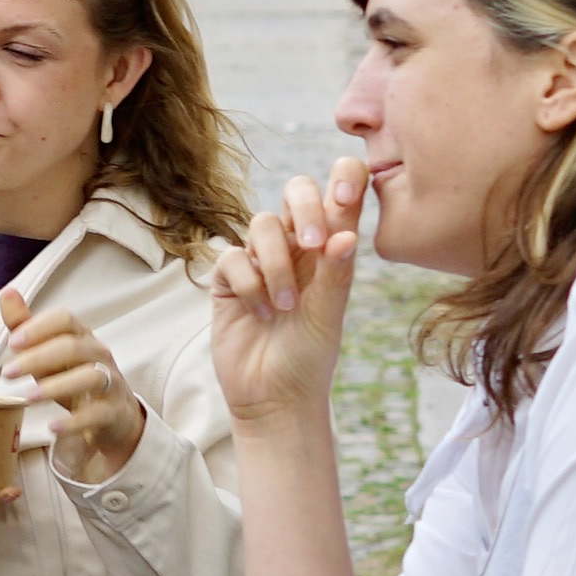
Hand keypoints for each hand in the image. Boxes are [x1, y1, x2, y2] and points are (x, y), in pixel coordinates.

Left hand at [0, 285, 148, 485]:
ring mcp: (109, 382)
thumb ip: (26, 326)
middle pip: (73, 347)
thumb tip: (7, 293)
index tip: (13, 342)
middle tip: (8, 373)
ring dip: (56, 386)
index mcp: (81, 336)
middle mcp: (98, 355)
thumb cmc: (73, 376)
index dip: (39, 328)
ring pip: (90, 376)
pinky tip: (53, 427)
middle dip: (38, 357)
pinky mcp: (112, 411)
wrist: (113, 415)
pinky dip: (74, 421)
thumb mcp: (47, 352)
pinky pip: (97, 414)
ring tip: (28, 398)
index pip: (65, 319)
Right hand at [207, 167, 371, 447]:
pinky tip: (260, 314)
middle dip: (304, 210)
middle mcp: (297, 247)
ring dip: (277, 264)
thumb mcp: (329, 315)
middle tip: (314, 244)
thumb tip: (347, 232)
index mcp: (331, 249)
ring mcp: (260, 261)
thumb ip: (336, 273)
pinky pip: (232, 258)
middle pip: (295, 191)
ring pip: (262, 224)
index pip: (341, 192)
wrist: (274, 398)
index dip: (345, 178)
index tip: (346, 196)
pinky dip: (249, 284)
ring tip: (286, 306)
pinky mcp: (228, 280)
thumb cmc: (309, 357)